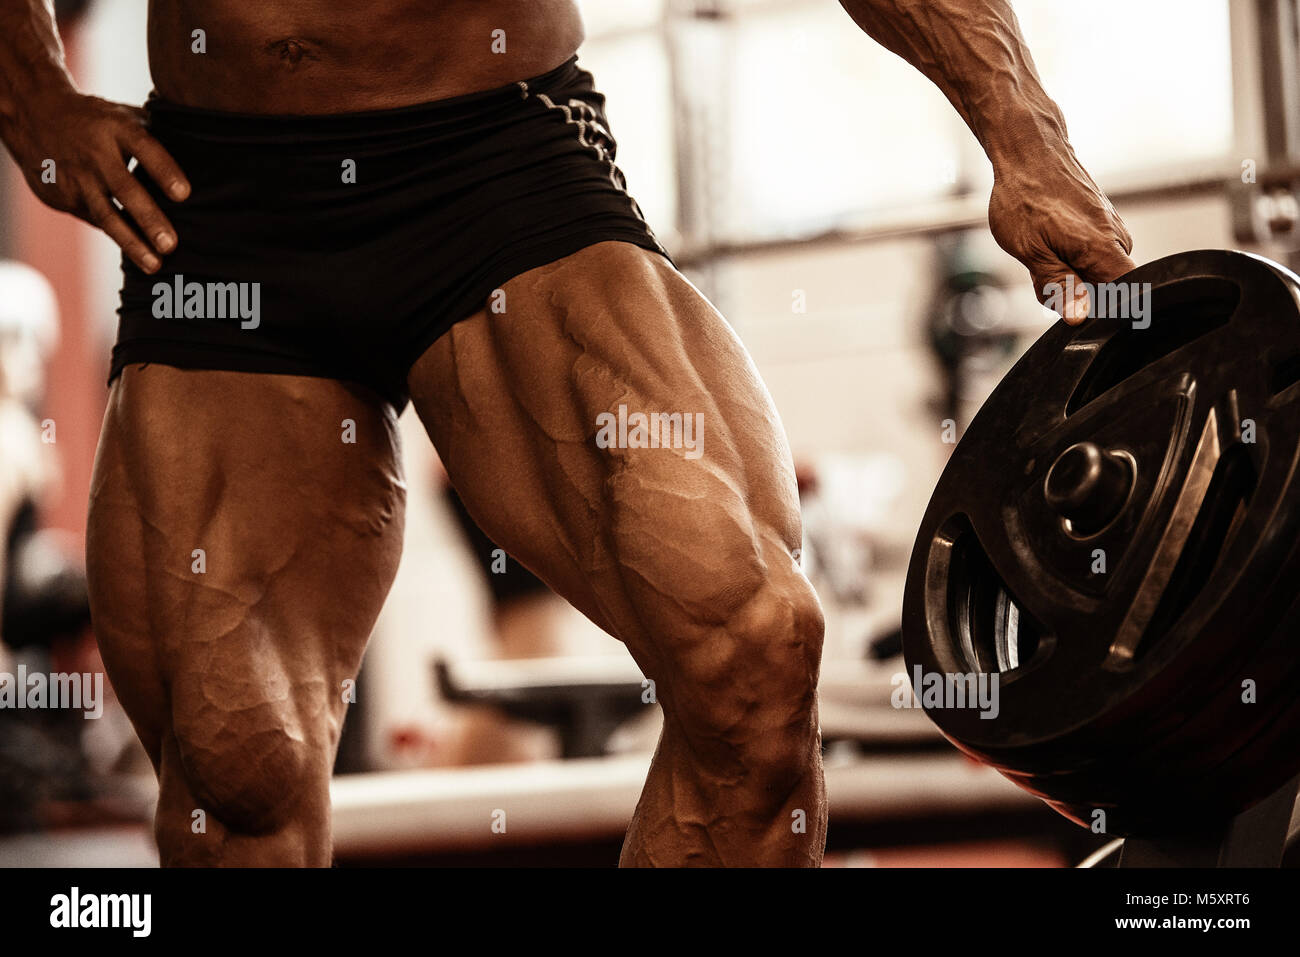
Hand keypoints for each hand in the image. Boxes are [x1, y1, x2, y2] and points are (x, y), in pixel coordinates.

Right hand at [5, 89, 189, 273]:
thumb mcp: (126, 117)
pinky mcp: (62, 195)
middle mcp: (95, 153)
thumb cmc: (100, 121)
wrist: (36, 114)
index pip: (144, 148)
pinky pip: (94, 220)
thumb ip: (160, 136)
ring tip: (155, 265)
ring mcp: (77, 176)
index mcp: (117, 128)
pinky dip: (117, 235)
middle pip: (125, 189)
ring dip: (131, 243)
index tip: (184, 195)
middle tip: (171, 244)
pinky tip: (138, 252)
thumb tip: (208, 157)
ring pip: (106, 215)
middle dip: (148, 219)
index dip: (164, 171)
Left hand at [988, 147, 1134, 324]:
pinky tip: (1049, 239)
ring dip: (1065, 272)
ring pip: (1093, 272)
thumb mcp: (1030, 251)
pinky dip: (1067, 256)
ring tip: (1042, 248)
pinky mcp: (1104, 224)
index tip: (1074, 303)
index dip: (1103, 310)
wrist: (1030, 152)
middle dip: (1071, 290)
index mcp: (1103, 250)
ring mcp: (1112, 230)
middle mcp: (1117, 240)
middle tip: (1042, 268)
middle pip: (1103, 289)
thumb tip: (1079, 316)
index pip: (1126, 298)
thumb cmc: (1025, 196)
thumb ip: (1058, 285)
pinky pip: (1090, 255)